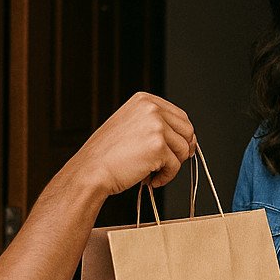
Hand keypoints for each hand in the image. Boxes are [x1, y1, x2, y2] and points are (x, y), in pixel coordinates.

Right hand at [68, 92, 195, 196]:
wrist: (91, 170)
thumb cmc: (105, 154)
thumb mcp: (129, 126)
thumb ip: (153, 126)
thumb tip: (182, 138)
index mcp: (144, 100)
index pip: (180, 116)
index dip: (182, 136)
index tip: (178, 149)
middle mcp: (151, 109)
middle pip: (187, 131)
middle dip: (181, 150)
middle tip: (167, 164)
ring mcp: (156, 126)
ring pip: (183, 149)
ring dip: (172, 165)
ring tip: (153, 173)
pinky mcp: (158, 147)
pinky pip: (175, 166)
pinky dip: (166, 177)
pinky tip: (150, 179)